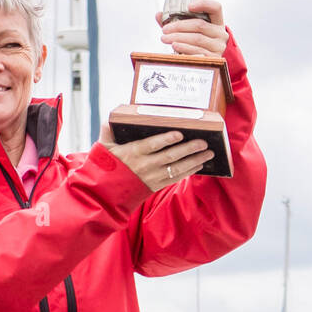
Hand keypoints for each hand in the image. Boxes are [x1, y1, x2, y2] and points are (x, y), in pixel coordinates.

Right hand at [97, 124, 213, 191]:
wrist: (106, 194)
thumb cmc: (107, 167)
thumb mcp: (104, 148)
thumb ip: (108, 132)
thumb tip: (109, 118)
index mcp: (133, 153)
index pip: (152, 145)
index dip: (166, 139)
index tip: (180, 133)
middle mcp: (144, 166)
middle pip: (170, 156)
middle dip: (189, 149)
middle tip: (204, 142)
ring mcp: (151, 177)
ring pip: (176, 168)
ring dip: (194, 160)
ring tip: (208, 153)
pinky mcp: (155, 186)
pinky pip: (175, 179)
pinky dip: (188, 172)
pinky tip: (199, 165)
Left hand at [156, 0, 227, 59]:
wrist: (209, 63)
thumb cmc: (198, 43)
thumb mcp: (192, 31)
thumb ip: (177, 22)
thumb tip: (158, 15)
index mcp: (217, 22)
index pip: (216, 7)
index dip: (204, 4)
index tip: (188, 6)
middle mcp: (221, 34)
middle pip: (199, 25)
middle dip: (179, 27)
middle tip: (165, 29)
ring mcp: (218, 47)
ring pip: (197, 39)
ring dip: (179, 38)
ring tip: (165, 38)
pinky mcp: (213, 59)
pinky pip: (197, 52)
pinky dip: (184, 48)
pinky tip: (175, 46)